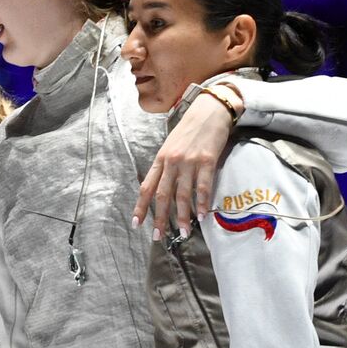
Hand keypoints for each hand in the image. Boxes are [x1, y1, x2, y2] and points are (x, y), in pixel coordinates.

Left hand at [134, 92, 232, 238]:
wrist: (209, 110)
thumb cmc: (190, 131)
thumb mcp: (171, 147)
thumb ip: (166, 168)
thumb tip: (161, 190)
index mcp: (160, 160)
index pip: (146, 187)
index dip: (141, 207)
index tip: (137, 224)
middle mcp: (171, 162)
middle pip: (162, 195)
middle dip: (160, 218)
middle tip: (159, 237)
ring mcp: (189, 161)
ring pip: (182, 194)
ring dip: (183, 216)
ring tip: (184, 232)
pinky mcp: (207, 160)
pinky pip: (203, 186)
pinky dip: (202, 203)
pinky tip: (202, 215)